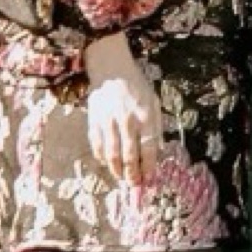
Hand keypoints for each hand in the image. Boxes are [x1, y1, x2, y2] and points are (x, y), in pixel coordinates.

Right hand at [85, 33, 162, 185]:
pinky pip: (97, 144)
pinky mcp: (94, 120)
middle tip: (134, 184)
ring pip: (112, 154)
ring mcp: (108, 122)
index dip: (148, 166)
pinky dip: (101, 156)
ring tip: (121, 177)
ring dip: (117, 170)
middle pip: (129, 155)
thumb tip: (158, 150)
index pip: (148, 149)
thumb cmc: (135, 85)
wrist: (110, 67)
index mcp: (145, 116)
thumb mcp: (153, 102)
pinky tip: (106, 162)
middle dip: (133, 174)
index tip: (149, 177)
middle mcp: (127, 121)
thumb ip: (156, 126)